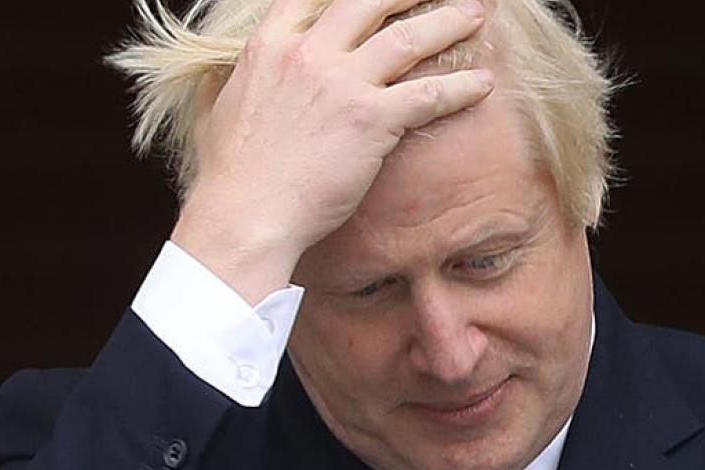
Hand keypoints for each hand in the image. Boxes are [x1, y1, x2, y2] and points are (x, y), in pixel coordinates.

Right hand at [170, 0, 493, 304]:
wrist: (245, 214)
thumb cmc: (232, 177)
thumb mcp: (222, 108)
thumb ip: (240, 80)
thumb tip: (239, 76)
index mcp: (270, 46)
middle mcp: (307, 53)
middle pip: (368, 1)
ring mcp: (341, 82)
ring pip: (406, 37)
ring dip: (446, 22)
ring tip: (475, 14)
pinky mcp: (370, 119)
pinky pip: (427, 94)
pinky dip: (460, 87)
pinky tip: (483, 84)